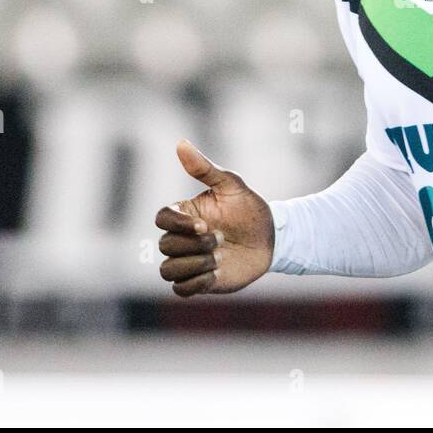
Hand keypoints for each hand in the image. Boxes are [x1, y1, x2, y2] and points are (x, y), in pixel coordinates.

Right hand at [155, 140, 274, 295]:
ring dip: (192, 265)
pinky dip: (195, 283)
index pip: (161, 219)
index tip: (204, 224)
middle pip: (164, 245)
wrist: (271, 239)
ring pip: (167, 270)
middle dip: (193, 244)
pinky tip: (217, 273)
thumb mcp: (231, 185)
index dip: (178, 224)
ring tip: (219, 259)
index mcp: (184, 214)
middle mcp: (181, 238)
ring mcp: (189, 261)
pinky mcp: (199, 282)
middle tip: (221, 238)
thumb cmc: (250, 209)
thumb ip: (205, 168)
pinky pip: (180, 289)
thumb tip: (181, 143)